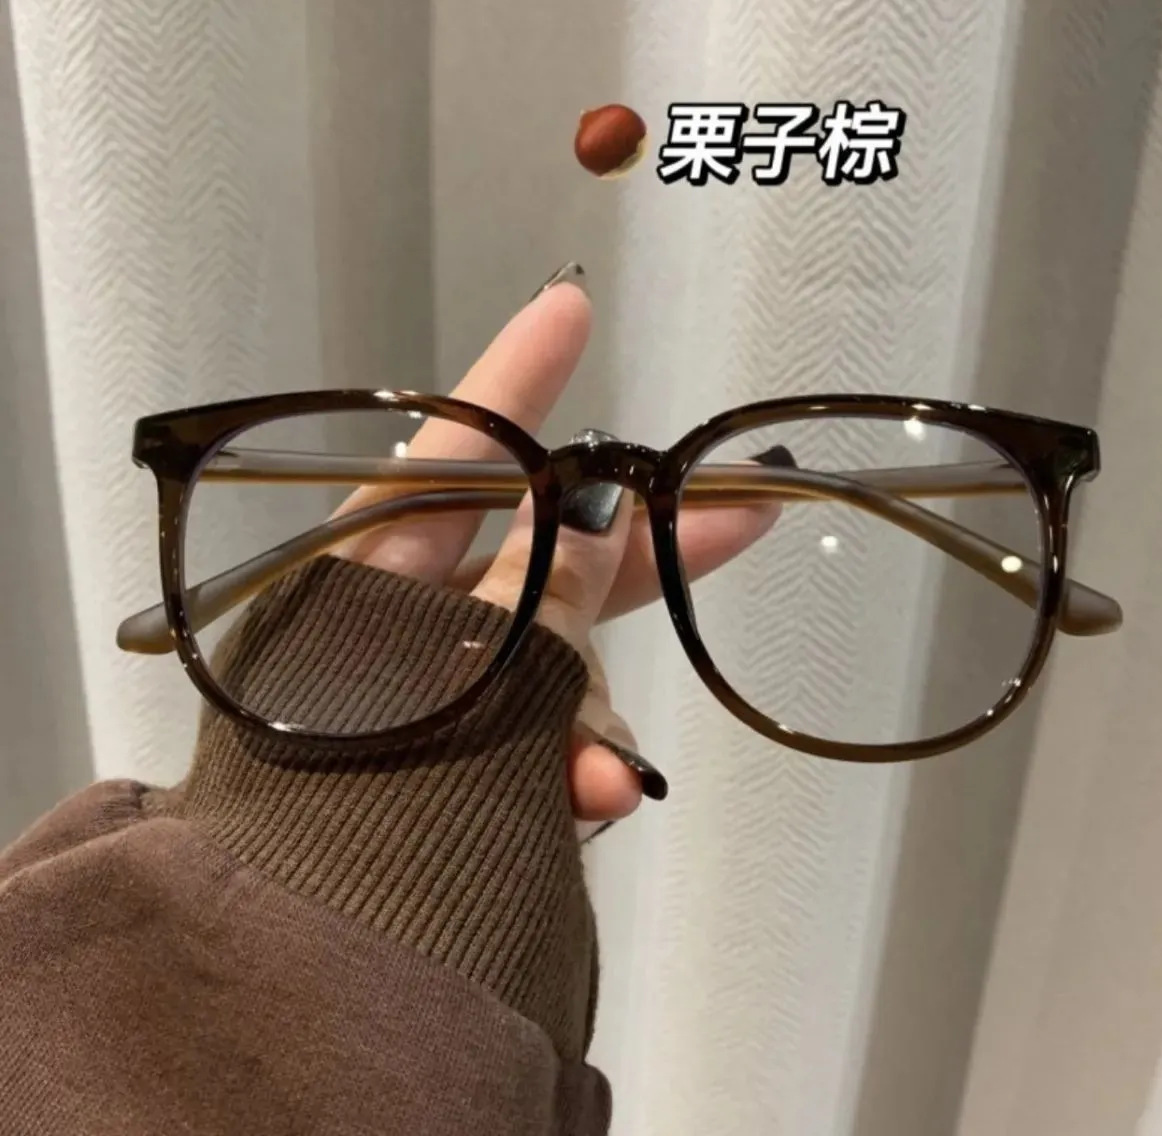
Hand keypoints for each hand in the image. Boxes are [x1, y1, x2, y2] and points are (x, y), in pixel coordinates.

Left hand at [333, 269, 777, 836]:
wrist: (316, 955)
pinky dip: (563, 763)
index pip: (450, 450)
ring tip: (603, 771)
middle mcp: (402, 620)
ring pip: (550, 666)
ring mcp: (437, 696)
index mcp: (366, 572)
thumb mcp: (472, 665)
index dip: (513, 378)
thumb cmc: (370, 786)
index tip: (571, 307)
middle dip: (638, 549)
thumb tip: (609, 512)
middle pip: (537, 558)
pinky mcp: (463, 764)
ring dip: (588, 708)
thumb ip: (548, 590)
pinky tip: (595, 798)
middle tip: (742, 508)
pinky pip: (533, 740)